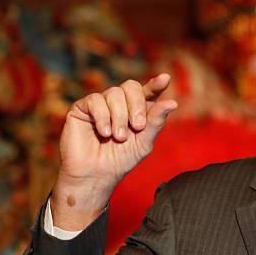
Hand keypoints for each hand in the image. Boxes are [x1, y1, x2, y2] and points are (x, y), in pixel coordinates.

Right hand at [51, 73, 176, 229]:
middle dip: (137, 105)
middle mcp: (120, 102)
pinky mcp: (83, 108)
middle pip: (131, 87)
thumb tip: (172, 103)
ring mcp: (101, 103)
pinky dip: (103, 117)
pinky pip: (95, 100)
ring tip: (119, 137)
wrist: (95, 175)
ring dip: (120, 116)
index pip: (149, 91)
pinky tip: (105, 133)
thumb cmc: (121, 160)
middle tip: (138, 126)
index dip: (156, 84)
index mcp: (138, 109)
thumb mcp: (144, 143)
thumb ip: (156, 122)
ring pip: (114, 93)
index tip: (165, 79)